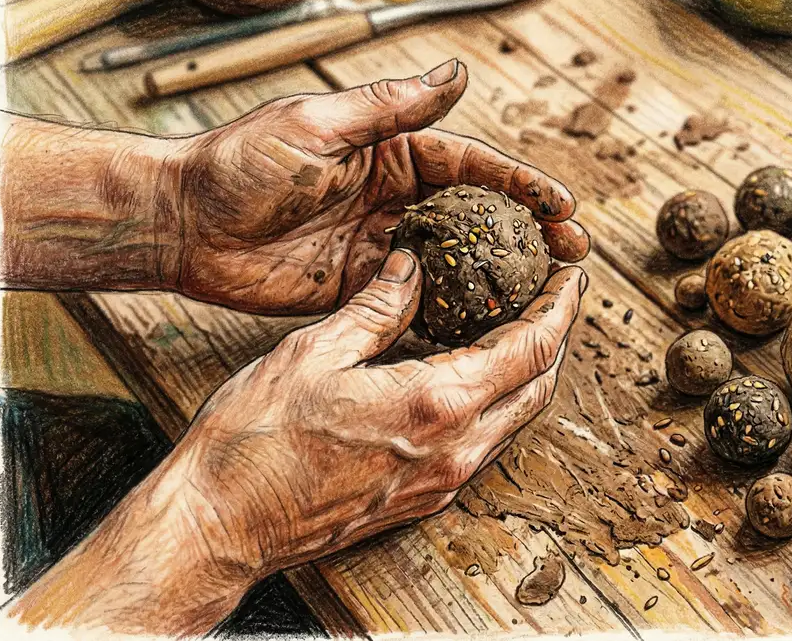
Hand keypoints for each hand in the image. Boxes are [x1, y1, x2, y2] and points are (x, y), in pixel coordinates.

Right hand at [11, 251, 585, 633]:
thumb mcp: (313, 353)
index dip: (559, 307)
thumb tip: (412, 266)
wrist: (220, 526)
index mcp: (436, 404)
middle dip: (556, 337)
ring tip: (521, 327)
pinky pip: (484, 443)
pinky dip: (496, 402)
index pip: (531, 348)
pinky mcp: (422, 499)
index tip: (571, 276)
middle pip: (538, 387)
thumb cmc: (253, 441)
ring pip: (515, 419)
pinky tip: (474, 376)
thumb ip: (377, 307)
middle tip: (555, 296)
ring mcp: (442, 482)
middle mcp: (454, 450)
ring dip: (529, 372)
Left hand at [172, 59, 589, 313]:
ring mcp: (382, 245)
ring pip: (456, 262)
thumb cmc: (240, 162)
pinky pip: (417, 301)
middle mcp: (395, 198)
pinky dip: (452, 312)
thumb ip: (389, 106)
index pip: (472, 167)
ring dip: (501, 276)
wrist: (183, 223)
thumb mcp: (317, 123)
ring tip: (546, 294)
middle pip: (478, 217)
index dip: (521, 186)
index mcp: (391, 152)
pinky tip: (486, 327)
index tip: (562, 205)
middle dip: (529, 234)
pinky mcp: (360, 287)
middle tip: (573, 255)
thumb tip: (456, 73)